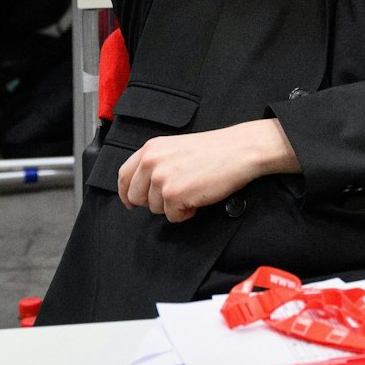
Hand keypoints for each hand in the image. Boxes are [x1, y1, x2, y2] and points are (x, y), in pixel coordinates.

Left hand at [117, 120, 296, 222]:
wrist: (240, 150)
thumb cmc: (216, 150)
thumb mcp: (176, 148)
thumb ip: (156, 163)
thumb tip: (145, 187)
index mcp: (150, 149)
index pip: (124, 176)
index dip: (127, 193)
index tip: (132, 202)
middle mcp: (151, 163)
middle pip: (136, 197)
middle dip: (155, 202)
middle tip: (176, 196)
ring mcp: (161, 179)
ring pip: (154, 208)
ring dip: (173, 206)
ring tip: (193, 192)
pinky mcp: (174, 195)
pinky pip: (172, 216)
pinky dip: (186, 213)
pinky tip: (199, 198)